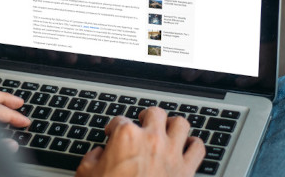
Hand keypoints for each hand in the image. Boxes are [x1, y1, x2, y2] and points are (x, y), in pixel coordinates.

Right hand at [75, 107, 204, 176]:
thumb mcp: (86, 174)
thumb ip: (93, 158)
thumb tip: (98, 155)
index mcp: (126, 137)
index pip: (119, 120)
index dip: (113, 127)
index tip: (112, 133)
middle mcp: (151, 140)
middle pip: (155, 113)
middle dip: (147, 116)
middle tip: (143, 122)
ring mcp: (171, 154)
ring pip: (180, 124)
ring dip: (173, 125)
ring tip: (167, 129)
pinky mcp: (186, 171)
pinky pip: (198, 148)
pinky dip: (194, 145)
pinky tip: (187, 147)